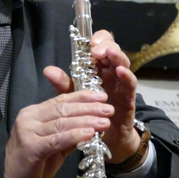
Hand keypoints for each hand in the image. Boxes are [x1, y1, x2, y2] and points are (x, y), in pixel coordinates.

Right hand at [2, 89, 112, 177]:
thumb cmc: (29, 164)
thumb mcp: (51, 145)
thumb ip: (67, 134)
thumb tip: (91, 126)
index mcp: (34, 113)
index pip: (61, 100)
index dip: (82, 97)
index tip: (102, 97)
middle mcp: (30, 118)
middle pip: (63, 109)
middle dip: (89, 108)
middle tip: (109, 109)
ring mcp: (29, 131)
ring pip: (62, 123)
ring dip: (86, 121)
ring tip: (105, 121)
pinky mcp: (31, 147)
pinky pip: (57, 139)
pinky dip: (75, 135)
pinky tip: (90, 134)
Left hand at [44, 30, 140, 164]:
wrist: (104, 138)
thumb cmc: (90, 114)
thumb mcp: (73, 97)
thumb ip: (63, 83)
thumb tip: (48, 69)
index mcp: (98, 68)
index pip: (101, 45)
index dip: (98, 39)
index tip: (90, 41)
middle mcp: (111, 72)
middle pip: (113, 50)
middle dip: (106, 45)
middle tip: (96, 49)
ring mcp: (121, 84)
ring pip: (124, 63)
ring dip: (117, 56)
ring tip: (108, 53)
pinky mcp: (129, 98)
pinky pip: (131, 84)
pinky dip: (127, 76)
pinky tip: (120, 71)